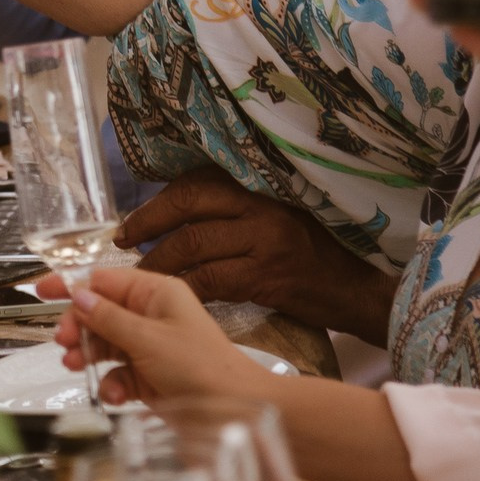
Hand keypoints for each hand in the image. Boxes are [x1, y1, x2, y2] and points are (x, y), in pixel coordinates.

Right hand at [40, 268, 268, 407]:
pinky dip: (111, 383)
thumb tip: (77, 296)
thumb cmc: (202, 367)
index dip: (71, 285)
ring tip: (77, 366)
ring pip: (104, 344)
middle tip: (64, 342)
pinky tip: (114, 394)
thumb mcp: (148, 339)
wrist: (235, 411)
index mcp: (156, 293)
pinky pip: (117, 373)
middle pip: (99, 313)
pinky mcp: (149, 376)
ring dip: (89, 356)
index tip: (42, 290)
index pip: (103, 280)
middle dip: (79, 327)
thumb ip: (108, 318)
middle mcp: (151, 316)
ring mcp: (149, 347)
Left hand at [116, 169, 398, 343]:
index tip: (132, 221)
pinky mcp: (267, 277)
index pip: (195, 183)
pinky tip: (173, 297)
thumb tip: (176, 212)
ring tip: (141, 276)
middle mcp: (261, 207)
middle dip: (147, 225)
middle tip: (122, 243)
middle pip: (188, 208)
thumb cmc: (313, 252)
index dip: (158, 202)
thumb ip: (237, 208)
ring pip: (194, 246)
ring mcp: (265, 241)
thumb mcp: (277, 215)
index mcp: (260, 186)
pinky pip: (212, 280)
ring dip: (159, 262)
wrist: (357, 289)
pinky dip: (186, 288)